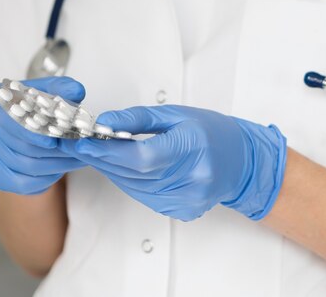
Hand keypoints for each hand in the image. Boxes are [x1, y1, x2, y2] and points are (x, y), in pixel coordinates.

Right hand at [0, 77, 86, 194]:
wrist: (27, 122)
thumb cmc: (37, 104)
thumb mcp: (51, 90)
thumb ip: (63, 88)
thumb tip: (75, 91)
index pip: (10, 123)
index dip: (33, 135)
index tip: (54, 142)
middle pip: (18, 147)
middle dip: (53, 152)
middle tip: (77, 151)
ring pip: (22, 166)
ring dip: (54, 165)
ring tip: (76, 159)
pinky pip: (20, 183)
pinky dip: (43, 179)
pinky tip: (59, 170)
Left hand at [62, 105, 286, 220]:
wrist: (240, 161)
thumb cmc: (211, 132)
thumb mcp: (177, 114)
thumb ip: (139, 119)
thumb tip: (106, 123)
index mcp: (192, 147)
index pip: (141, 156)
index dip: (109, 152)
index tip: (86, 142)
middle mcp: (193, 177)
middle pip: (135, 174)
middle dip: (105, 159)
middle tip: (85, 146)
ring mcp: (189, 198)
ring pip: (136, 188)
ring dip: (114, 172)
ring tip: (100, 155)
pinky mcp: (183, 211)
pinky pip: (145, 197)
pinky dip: (130, 182)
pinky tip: (124, 169)